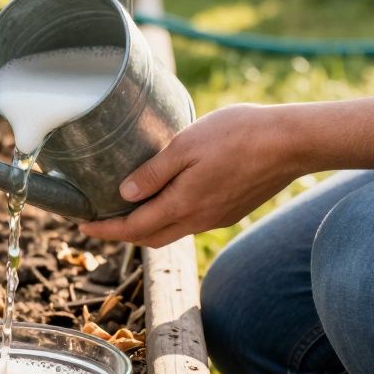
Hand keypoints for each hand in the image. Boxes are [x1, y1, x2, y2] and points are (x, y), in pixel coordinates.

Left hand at [79, 105, 304, 246]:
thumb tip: (124, 194)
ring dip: (147, 226)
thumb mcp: (185, 146)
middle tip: (99, 220)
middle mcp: (199, 220)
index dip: (105, 230)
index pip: (133, 228)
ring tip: (128, 209)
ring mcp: (217, 218)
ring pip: (172, 232)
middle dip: (122, 233)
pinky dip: (170, 218)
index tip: (82, 227)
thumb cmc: (238, 135)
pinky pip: (192, 222)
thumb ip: (154, 172)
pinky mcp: (231, 211)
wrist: (292, 142)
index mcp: (183, 205)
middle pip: (150, 237)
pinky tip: (167, 198)